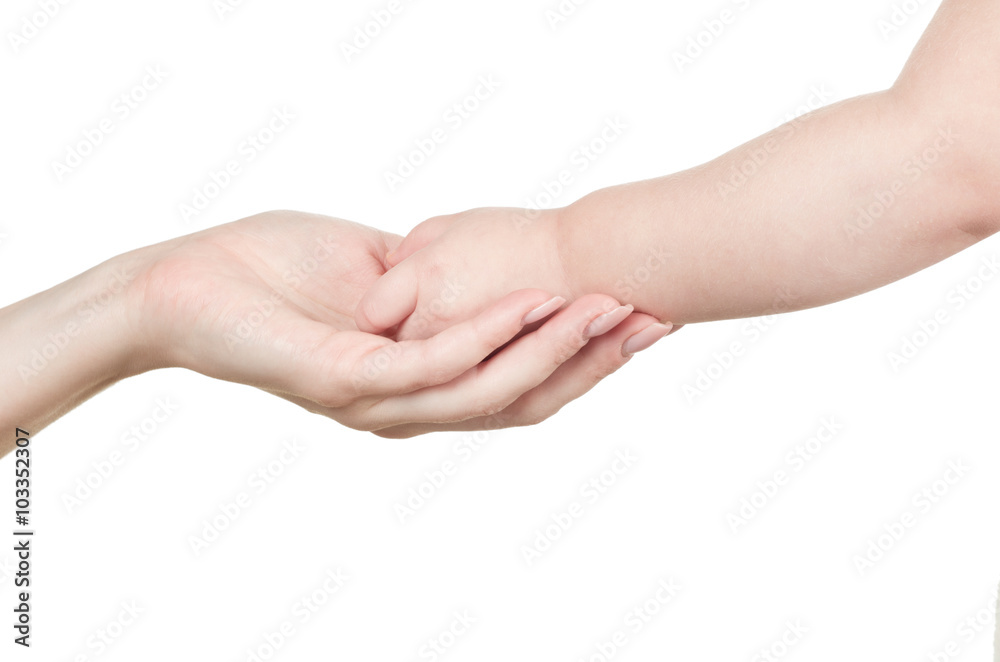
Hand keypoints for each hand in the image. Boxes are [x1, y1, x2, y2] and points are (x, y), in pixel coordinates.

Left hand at [122, 210, 651, 435]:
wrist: (188, 284)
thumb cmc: (279, 274)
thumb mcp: (380, 275)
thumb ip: (434, 285)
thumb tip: (482, 269)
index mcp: (420, 387)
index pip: (521, 383)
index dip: (585, 357)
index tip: (639, 317)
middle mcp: (408, 409)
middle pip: (522, 398)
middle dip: (592, 361)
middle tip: (653, 321)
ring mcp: (380, 403)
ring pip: (489, 387)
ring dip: (555, 348)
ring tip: (606, 307)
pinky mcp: (348, 381)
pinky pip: (434, 362)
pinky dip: (490, 333)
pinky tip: (533, 301)